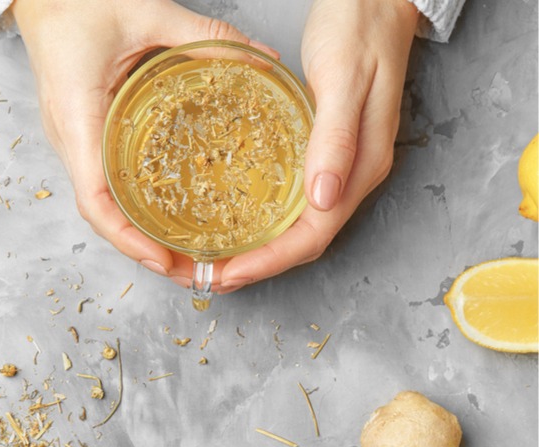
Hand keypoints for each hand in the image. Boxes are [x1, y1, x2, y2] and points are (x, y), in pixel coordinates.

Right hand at [11, 0, 277, 282]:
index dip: (128, 238)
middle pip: (102, 216)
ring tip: (181, 257)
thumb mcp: (146, 12)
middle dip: (142, 250)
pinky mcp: (82, 140)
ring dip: (138, 239)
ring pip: (102, 208)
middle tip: (189, 271)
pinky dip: (131, 213)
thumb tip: (263, 61)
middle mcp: (71, 140)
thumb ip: (205, 38)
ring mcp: (73, 143)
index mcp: (78, 115)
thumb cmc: (77, 1)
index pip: (95, 198)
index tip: (164, 260)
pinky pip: (103, 188)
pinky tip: (162, 221)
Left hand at [217, 0, 418, 292]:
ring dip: (259, 252)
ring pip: (298, 230)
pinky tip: (240, 224)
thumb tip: (322, 199)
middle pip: (303, 243)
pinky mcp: (326, 159)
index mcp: (360, 168)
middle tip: (213, 276)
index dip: (269, 261)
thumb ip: (335, 140)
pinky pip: (294, 207)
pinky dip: (266, 225)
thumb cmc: (360, 30)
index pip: (313, 236)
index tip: (230, 273)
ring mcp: (340, 171)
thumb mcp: (345, 79)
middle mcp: (351, 179)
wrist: (377, 1)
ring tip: (219, 261)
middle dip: (258, 266)